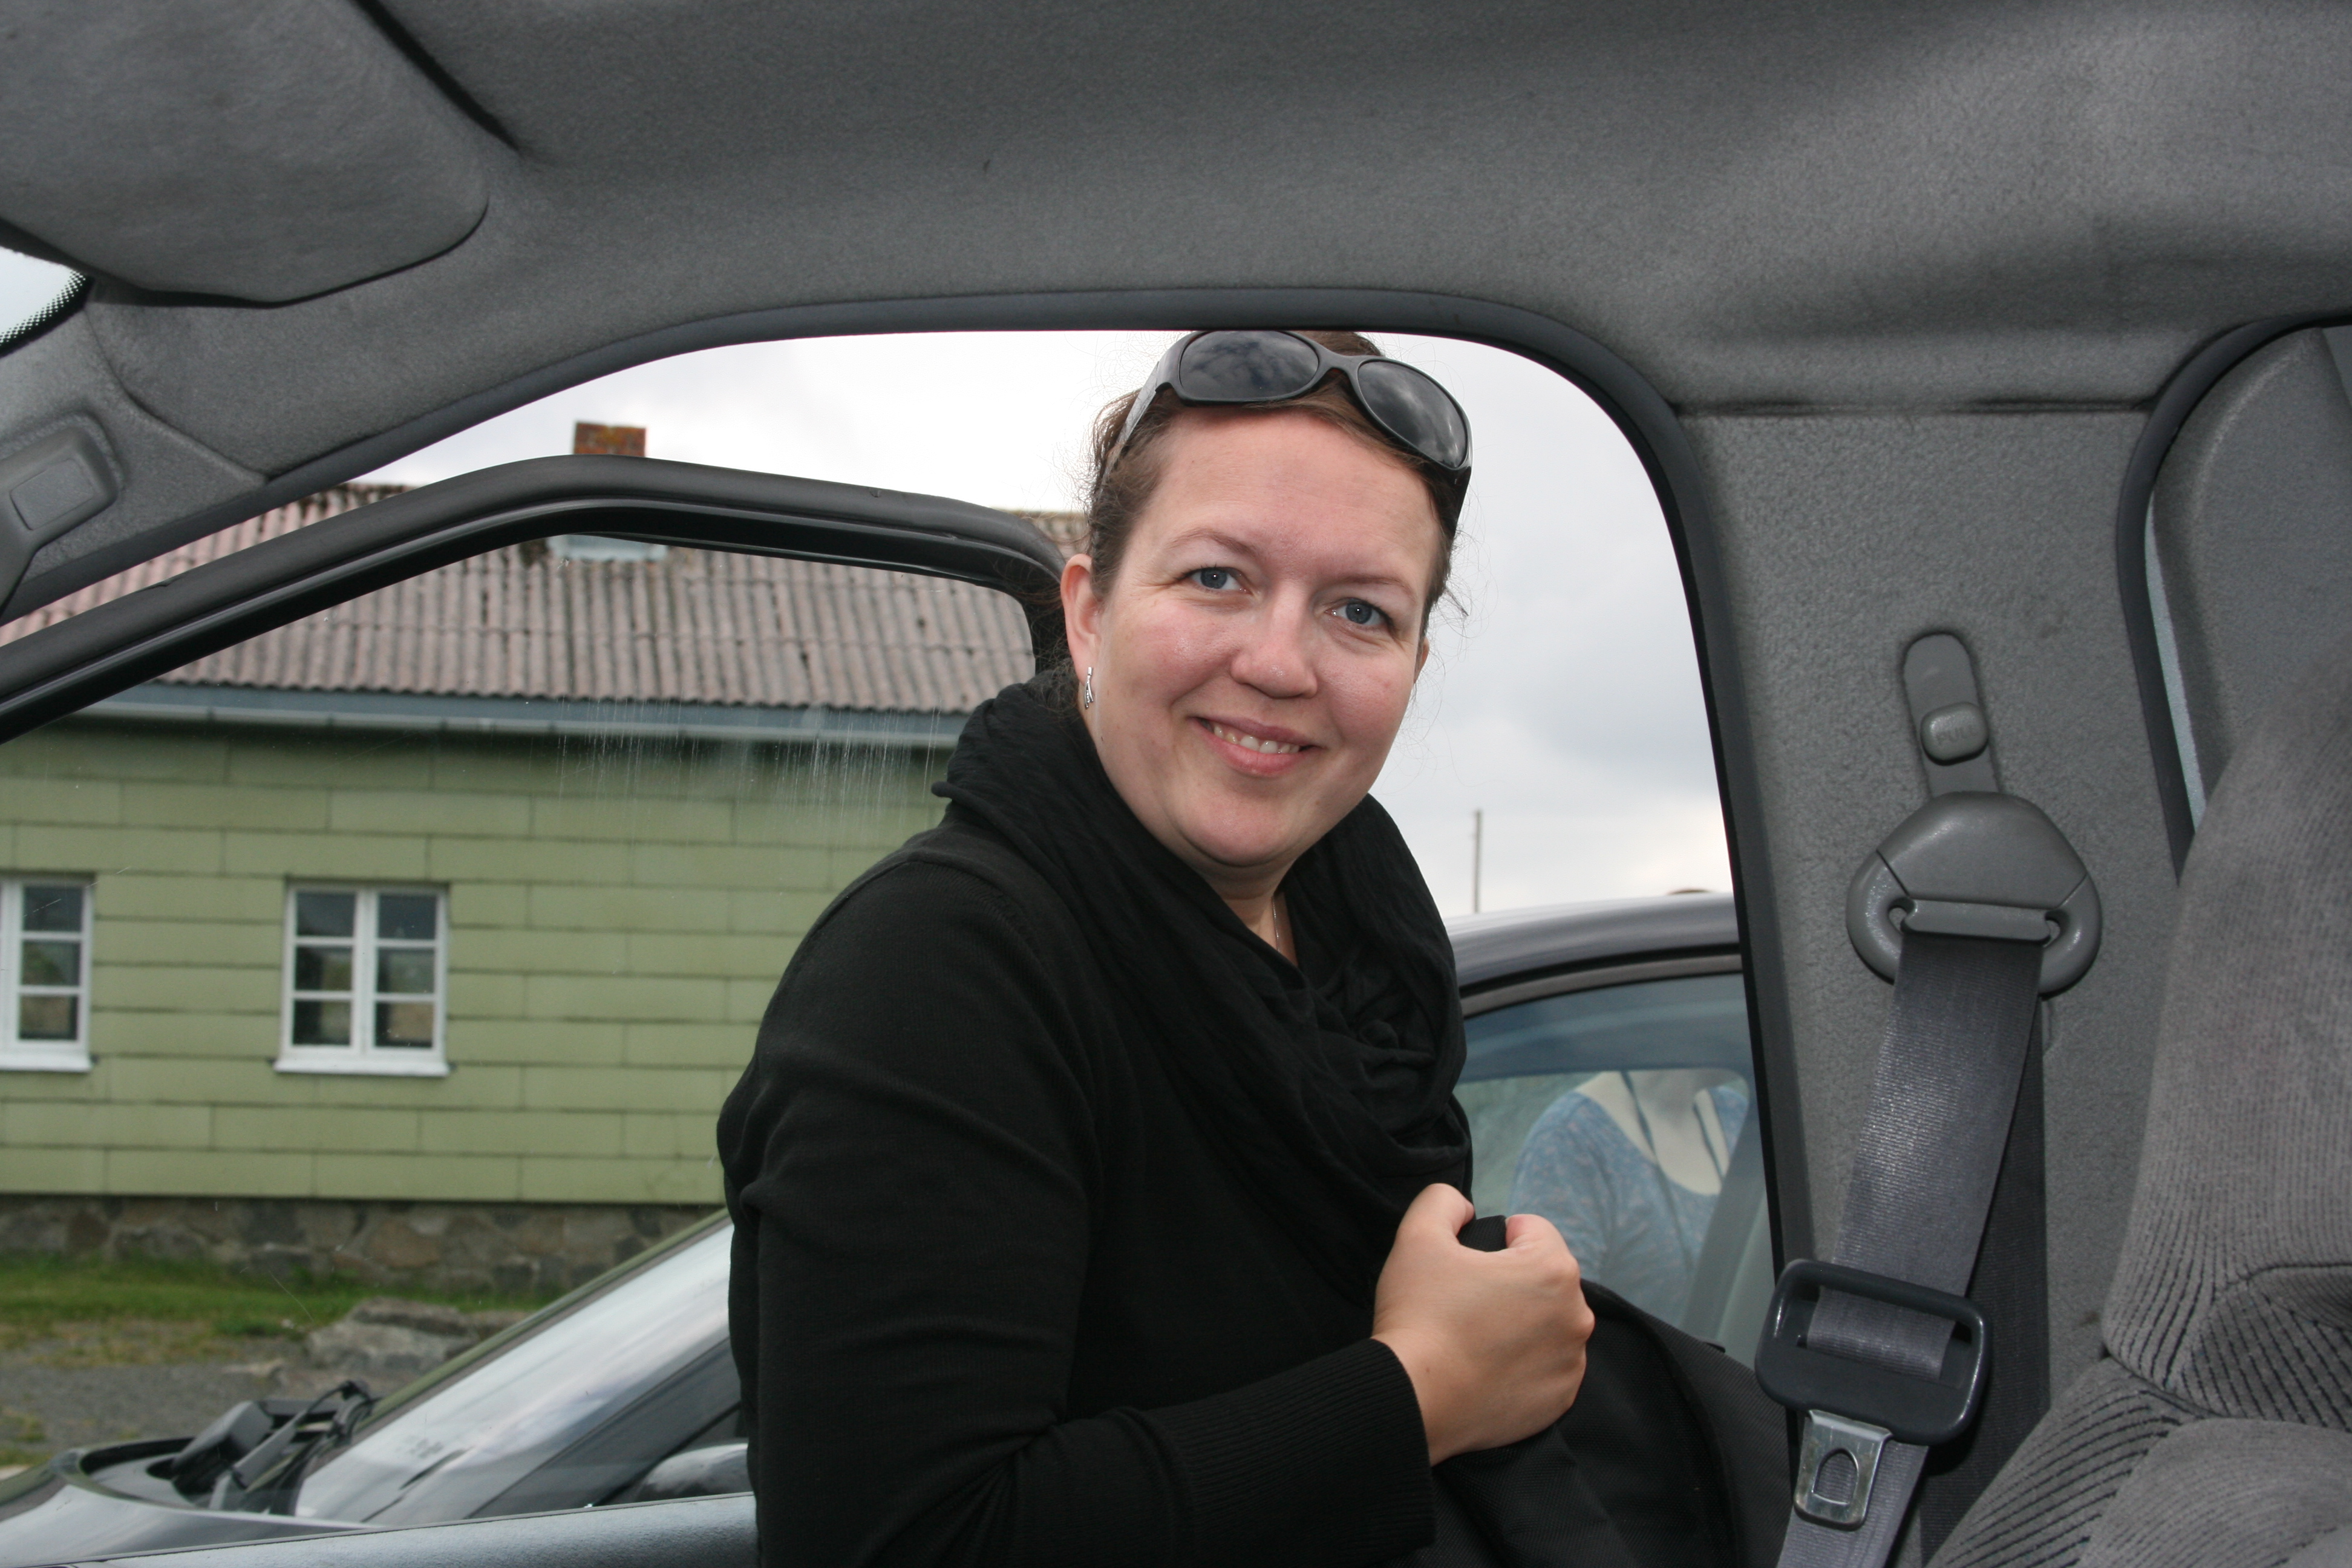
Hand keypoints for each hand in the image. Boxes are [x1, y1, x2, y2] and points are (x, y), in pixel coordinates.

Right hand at [1369, 1183, 1594, 1463]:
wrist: (1413, 1399)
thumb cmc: (1419, 1315)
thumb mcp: (1418, 1234)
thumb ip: (1444, 1200)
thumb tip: (1467, 1209)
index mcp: (1553, 1269)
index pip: (1531, 1230)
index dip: (1493, 1240)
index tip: (1466, 1266)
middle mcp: (1577, 1315)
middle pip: (1544, 1276)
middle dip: (1512, 1279)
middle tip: (1467, 1302)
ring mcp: (1571, 1362)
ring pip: (1547, 1320)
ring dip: (1521, 1320)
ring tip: (1475, 1336)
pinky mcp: (1560, 1399)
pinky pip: (1547, 1364)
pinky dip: (1524, 1361)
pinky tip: (1487, 1367)